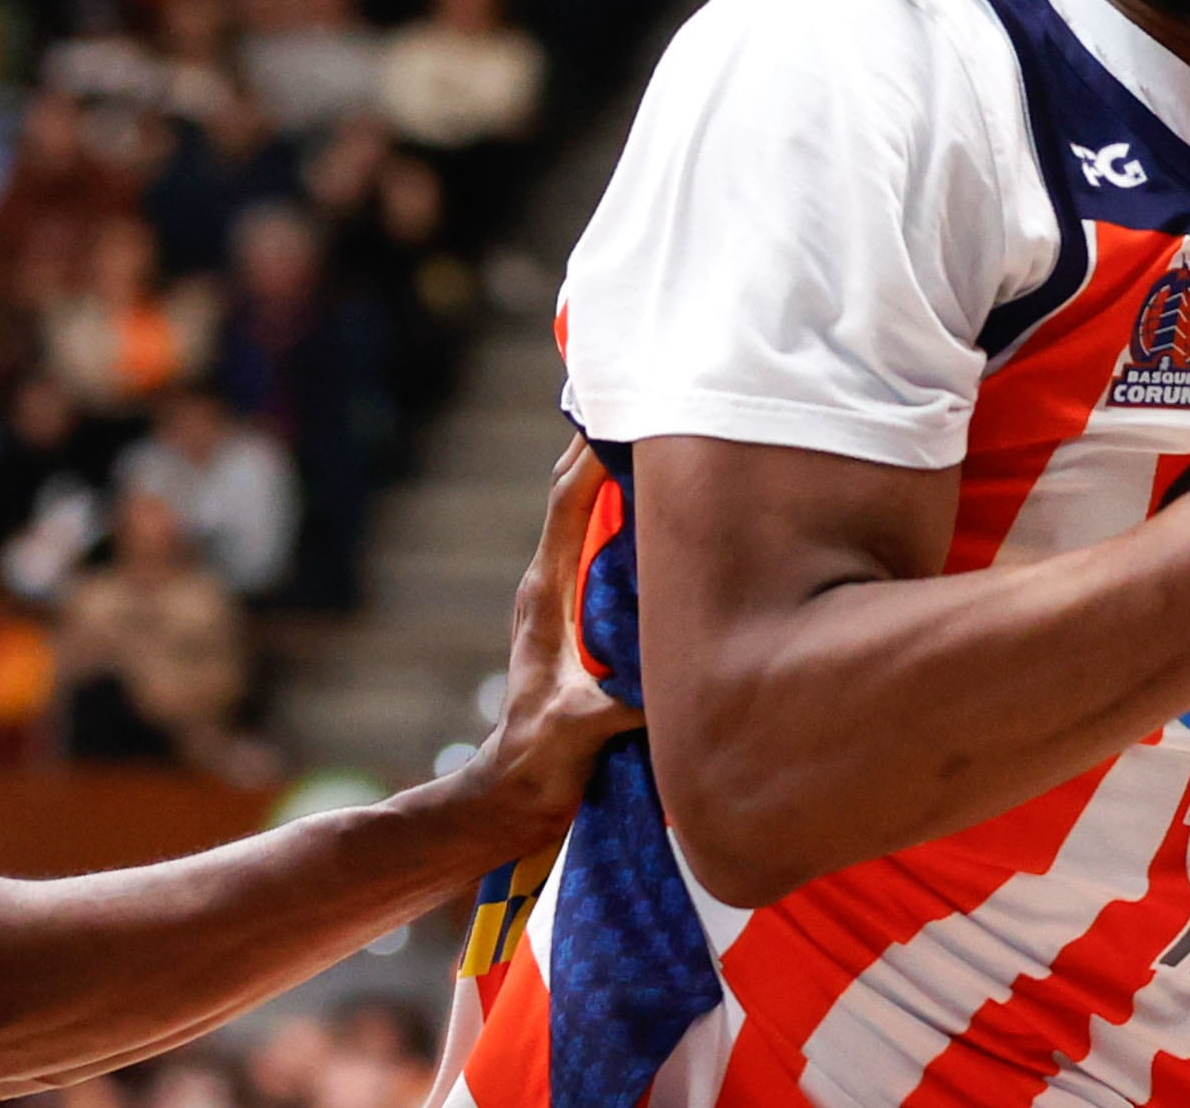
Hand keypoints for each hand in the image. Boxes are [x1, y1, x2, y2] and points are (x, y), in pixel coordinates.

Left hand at [482, 439, 638, 818]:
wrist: (512, 797)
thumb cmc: (540, 763)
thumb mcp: (581, 730)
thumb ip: (621, 705)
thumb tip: (676, 681)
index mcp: (546, 593)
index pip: (570, 501)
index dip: (594, 451)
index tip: (628, 404)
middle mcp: (550, 582)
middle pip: (577, 491)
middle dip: (607, 441)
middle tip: (652, 393)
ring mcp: (561, 596)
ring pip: (589, 513)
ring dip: (617, 471)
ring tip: (663, 432)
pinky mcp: (576, 613)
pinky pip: (602, 542)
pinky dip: (628, 511)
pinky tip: (667, 508)